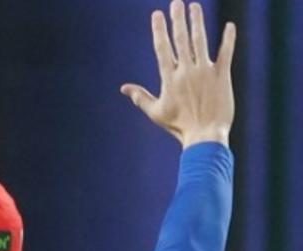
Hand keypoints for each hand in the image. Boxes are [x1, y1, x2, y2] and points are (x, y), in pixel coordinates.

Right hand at [121, 0, 234, 146]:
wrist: (205, 136)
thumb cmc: (179, 126)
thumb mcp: (156, 112)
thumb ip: (140, 97)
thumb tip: (124, 88)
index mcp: (169, 79)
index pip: (163, 48)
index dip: (160, 30)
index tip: (157, 15)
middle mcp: (187, 71)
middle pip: (181, 39)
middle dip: (178, 19)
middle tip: (176, 3)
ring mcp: (205, 72)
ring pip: (201, 41)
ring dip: (197, 22)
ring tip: (194, 6)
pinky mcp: (222, 75)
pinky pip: (226, 52)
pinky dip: (228, 38)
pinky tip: (229, 25)